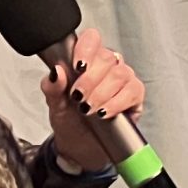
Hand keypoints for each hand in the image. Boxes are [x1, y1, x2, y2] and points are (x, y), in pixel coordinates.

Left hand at [42, 26, 146, 172]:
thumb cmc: (69, 122)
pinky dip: (117, 103)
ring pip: (120, 74)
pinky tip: (105, 112)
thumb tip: (57, 71)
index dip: (86, 48)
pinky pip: (132, 91)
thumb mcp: (54, 105)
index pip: (92, 39)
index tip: (77, 66)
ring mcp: (123, 80)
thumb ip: (52, 87)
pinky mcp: (135, 96)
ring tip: (89, 108)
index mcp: (86, 61)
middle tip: (78, 98)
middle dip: (90, 80)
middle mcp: (107, 67)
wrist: (80, 148)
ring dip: (102, 93)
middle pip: (106, 58)